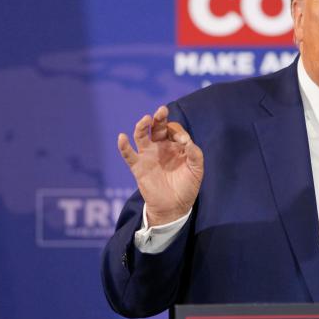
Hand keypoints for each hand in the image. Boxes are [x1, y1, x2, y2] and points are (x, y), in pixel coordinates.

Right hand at [118, 105, 203, 226]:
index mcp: (175, 145)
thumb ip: (195, 155)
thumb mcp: (197, 170)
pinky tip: (122, 137)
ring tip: (145, 119)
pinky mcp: (138, 167)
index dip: (178, 132)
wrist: (174, 207)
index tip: (184, 142)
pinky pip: (129, 155)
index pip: (174, 130)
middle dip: (159, 117)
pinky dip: (124, 146)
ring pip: (141, 136)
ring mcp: (148, 155)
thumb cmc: (187, 187)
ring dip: (142, 126)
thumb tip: (188, 142)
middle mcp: (160, 147)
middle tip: (162, 110)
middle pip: (157, 127)